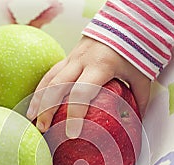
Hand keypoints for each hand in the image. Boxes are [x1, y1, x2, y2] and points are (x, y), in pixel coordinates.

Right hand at [26, 36, 150, 137]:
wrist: (123, 22)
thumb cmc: (133, 48)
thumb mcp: (141, 75)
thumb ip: (140, 99)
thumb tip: (136, 122)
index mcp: (101, 66)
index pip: (82, 93)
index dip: (75, 114)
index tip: (71, 133)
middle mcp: (82, 61)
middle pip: (58, 87)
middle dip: (47, 109)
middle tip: (43, 129)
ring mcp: (72, 58)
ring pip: (49, 79)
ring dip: (38, 99)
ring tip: (31, 118)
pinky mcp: (68, 58)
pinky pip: (50, 74)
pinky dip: (40, 90)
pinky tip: (35, 104)